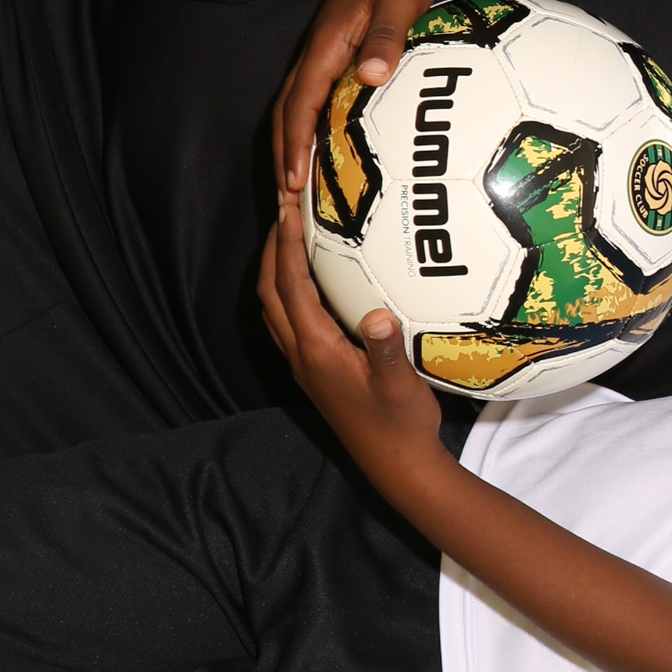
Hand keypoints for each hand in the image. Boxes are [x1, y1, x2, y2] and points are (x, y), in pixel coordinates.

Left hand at [256, 197, 447, 506]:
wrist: (396, 465)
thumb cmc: (401, 424)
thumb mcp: (401, 385)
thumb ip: (386, 349)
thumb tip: (375, 315)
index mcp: (316, 351)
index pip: (291, 287)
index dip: (288, 244)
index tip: (290, 206)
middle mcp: (301, 355)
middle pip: (270, 292)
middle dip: (273, 248)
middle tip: (285, 208)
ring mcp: (304, 365)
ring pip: (273, 307)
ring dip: (275, 269)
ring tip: (292, 236)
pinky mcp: (314, 371)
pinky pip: (287, 321)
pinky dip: (288, 291)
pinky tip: (311, 282)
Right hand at [272, 0, 440, 195]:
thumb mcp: (401, 1)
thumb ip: (387, 37)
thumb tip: (373, 75)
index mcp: (326, 47)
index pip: (300, 106)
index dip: (294, 147)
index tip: (293, 186)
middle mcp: (317, 53)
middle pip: (286, 115)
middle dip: (282, 159)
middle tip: (285, 209)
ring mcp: (325, 53)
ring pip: (295, 108)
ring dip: (291, 148)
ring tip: (296, 193)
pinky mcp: (338, 52)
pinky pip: (315, 99)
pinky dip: (310, 130)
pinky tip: (328, 155)